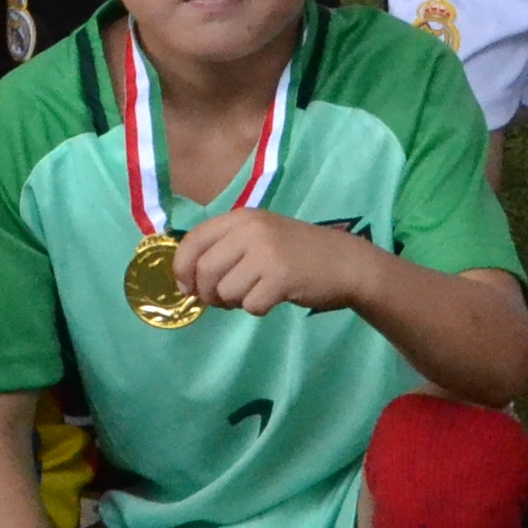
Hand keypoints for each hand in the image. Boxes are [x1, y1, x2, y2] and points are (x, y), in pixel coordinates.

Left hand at [170, 208, 369, 319]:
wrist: (345, 262)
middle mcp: (250, 230)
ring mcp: (266, 253)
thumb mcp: (258, 236)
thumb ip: (223, 250)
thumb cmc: (296, 252)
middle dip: (207, 294)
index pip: (192, 241)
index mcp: (240, 217)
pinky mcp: (281, 278)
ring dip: (235, 302)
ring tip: (254, 293)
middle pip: (204, 271)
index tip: (186, 288)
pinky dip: (258, 309)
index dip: (181, 269)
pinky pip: (251, 306)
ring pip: (225, 292)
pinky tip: (272, 298)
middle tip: (222, 300)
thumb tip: (185, 281)